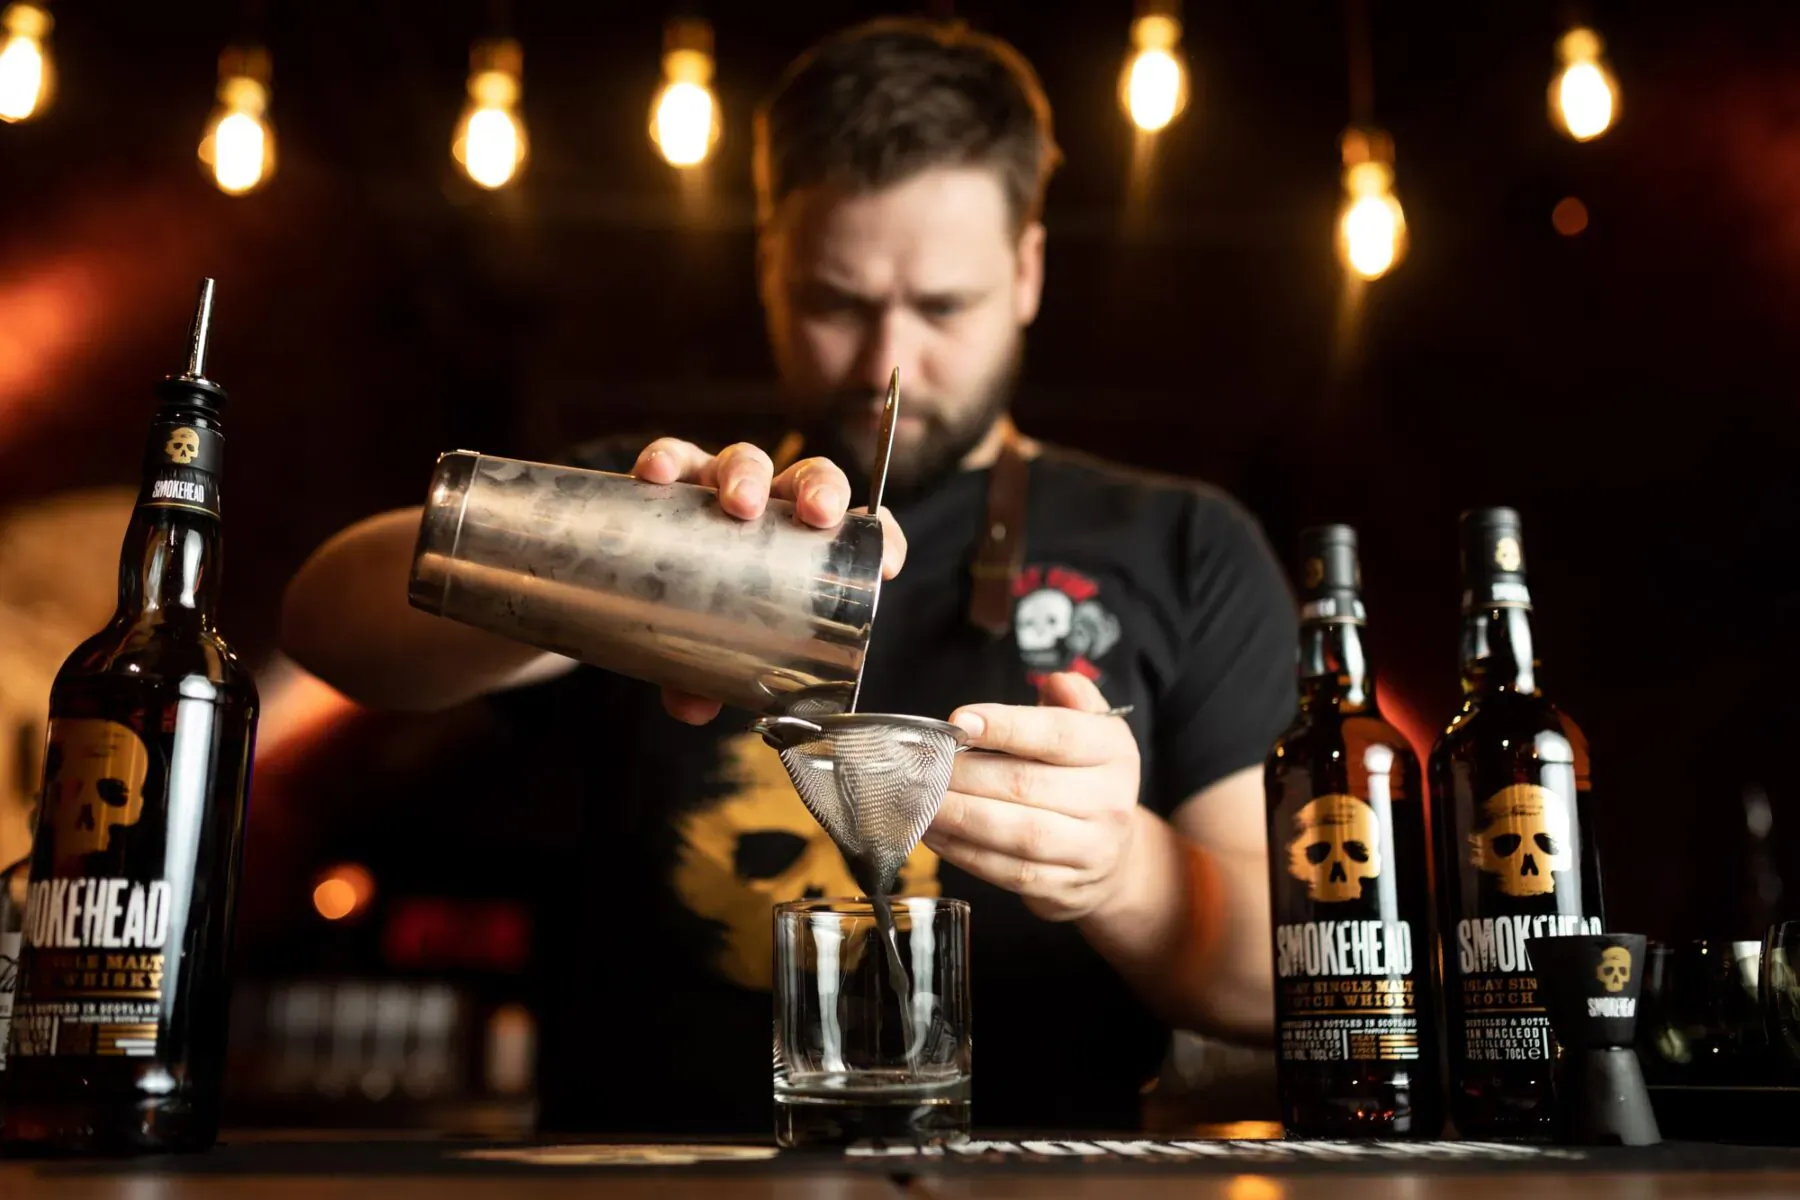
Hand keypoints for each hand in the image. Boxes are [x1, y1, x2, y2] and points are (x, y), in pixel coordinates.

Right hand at [630, 437, 907, 723]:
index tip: (888, 567)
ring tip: (737, 503)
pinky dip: (669, 458)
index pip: (858, 529)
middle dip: (819, 489)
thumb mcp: (717, 653)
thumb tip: (693, 708)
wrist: (640, 582)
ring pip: (746, 460)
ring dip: (747, 473)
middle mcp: (771, 508)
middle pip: (809, 478)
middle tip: (815, 515)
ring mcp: (723, 487)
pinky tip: (659, 475)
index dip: (883, 539)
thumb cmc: (703, 616)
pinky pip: (675, 458)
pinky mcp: (675, 479)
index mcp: (804, 545)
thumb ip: (709, 679)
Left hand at [923, 672, 1141, 922]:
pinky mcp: (1063, 887)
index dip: (1006, 726)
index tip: (959, 720)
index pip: (1059, 734)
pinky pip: (1008, 872)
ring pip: (1017, 833)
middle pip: (1026, 784)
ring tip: (919, 800)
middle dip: (964, 773)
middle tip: (922, 764)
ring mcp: (1090, 849)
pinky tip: (935, 833)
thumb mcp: (1090, 729)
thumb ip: (1072, 697)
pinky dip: (964, 852)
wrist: (1113, 855)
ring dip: (958, 815)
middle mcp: (1109, 801)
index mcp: (1113, 752)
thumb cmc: (1082, 779)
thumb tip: (1055, 682)